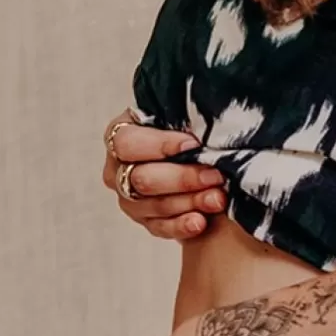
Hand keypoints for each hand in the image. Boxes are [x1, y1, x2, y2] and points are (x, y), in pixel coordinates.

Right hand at [103, 109, 226, 242]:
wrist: (198, 152)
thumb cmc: (190, 126)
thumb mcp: (183, 112)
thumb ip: (184, 111)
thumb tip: (205, 108)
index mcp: (119, 135)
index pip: (128, 143)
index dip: (159, 145)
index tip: (194, 144)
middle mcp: (117, 170)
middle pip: (142, 180)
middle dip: (182, 178)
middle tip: (216, 175)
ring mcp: (129, 200)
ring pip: (154, 206)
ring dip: (189, 202)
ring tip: (219, 198)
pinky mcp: (146, 221)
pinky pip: (160, 228)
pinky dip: (182, 226)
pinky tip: (201, 222)